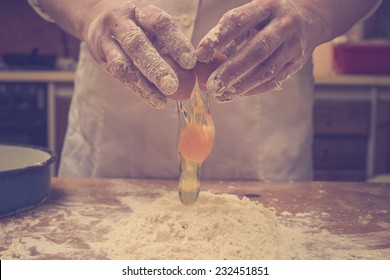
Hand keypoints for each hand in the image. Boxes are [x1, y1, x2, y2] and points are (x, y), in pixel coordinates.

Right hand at [81, 0, 196, 107]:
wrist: (96, 16)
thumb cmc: (137, 25)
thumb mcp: (152, 27)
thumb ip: (169, 45)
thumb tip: (191, 70)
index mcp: (140, 10)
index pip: (159, 23)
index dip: (176, 42)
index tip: (190, 63)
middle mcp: (120, 21)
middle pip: (136, 43)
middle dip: (155, 66)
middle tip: (172, 86)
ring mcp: (106, 39)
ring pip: (122, 64)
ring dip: (143, 84)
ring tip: (162, 100)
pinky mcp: (100, 57)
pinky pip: (118, 75)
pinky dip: (138, 90)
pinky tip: (154, 100)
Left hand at [196, 0, 317, 101]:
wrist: (309, 19)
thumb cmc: (268, 18)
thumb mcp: (252, 14)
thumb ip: (229, 32)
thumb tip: (203, 58)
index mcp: (267, 6)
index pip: (239, 22)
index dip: (218, 38)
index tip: (200, 55)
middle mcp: (284, 24)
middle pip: (257, 50)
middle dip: (231, 70)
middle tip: (211, 85)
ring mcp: (294, 45)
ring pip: (267, 70)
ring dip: (241, 86)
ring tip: (220, 95)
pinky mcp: (297, 63)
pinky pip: (274, 81)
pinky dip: (253, 90)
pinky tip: (236, 94)